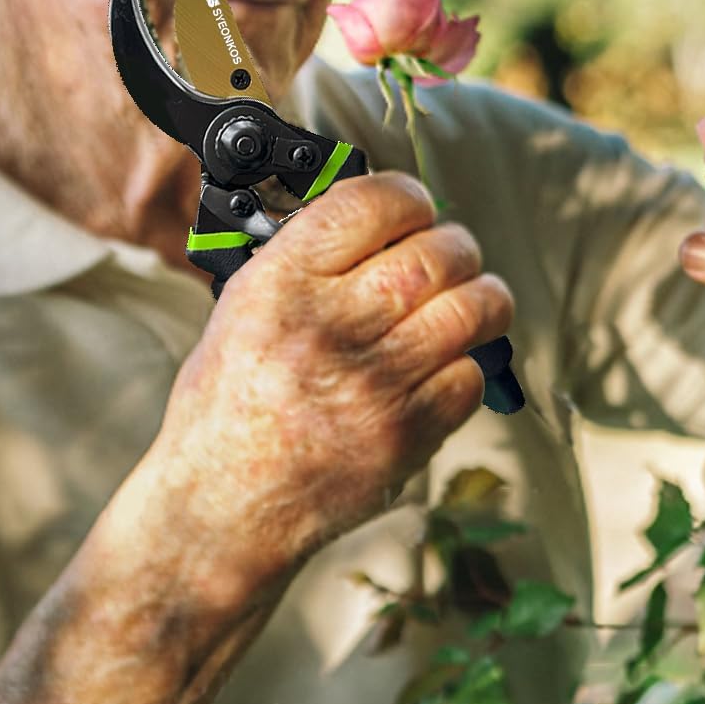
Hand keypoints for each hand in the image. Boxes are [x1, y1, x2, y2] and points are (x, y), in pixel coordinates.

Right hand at [149, 171, 513, 584]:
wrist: (222, 506)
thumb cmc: (230, 400)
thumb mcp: (241, 305)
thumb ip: (307, 256)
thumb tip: (381, 214)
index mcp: (278, 284)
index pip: (372, 203)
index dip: (408, 197)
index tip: (413, 207)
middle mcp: (327, 328)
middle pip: (437, 254)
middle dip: (457, 246)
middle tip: (451, 256)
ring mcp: (372, 386)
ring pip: (471, 310)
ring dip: (482, 297)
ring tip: (469, 300)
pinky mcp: (405, 436)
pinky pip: (471, 376)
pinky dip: (468, 364)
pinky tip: (443, 364)